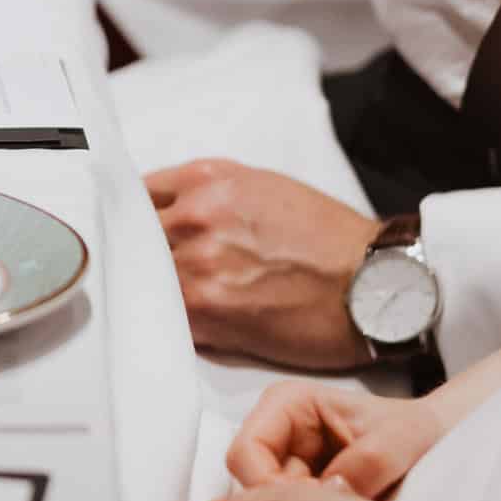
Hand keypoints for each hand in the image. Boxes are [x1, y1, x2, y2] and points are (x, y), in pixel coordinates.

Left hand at [145, 160, 377, 368]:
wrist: (375, 285)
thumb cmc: (329, 238)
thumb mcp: (264, 187)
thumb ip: (207, 193)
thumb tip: (162, 211)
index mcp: (208, 181)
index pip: (135, 192)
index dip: (128, 215)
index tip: (125, 228)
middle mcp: (197, 217)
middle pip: (131, 234)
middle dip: (136, 251)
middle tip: (137, 266)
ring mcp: (198, 266)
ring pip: (142, 275)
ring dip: (147, 286)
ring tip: (156, 296)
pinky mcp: (207, 314)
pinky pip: (162, 314)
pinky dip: (165, 318)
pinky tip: (175, 320)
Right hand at [227, 378, 447, 494]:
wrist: (438, 444)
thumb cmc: (418, 430)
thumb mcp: (404, 438)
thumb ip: (370, 460)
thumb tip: (331, 492)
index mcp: (286, 404)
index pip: (244, 454)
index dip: (268, 488)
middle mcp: (276, 432)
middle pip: (247, 485)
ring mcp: (285, 463)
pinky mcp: (298, 491)